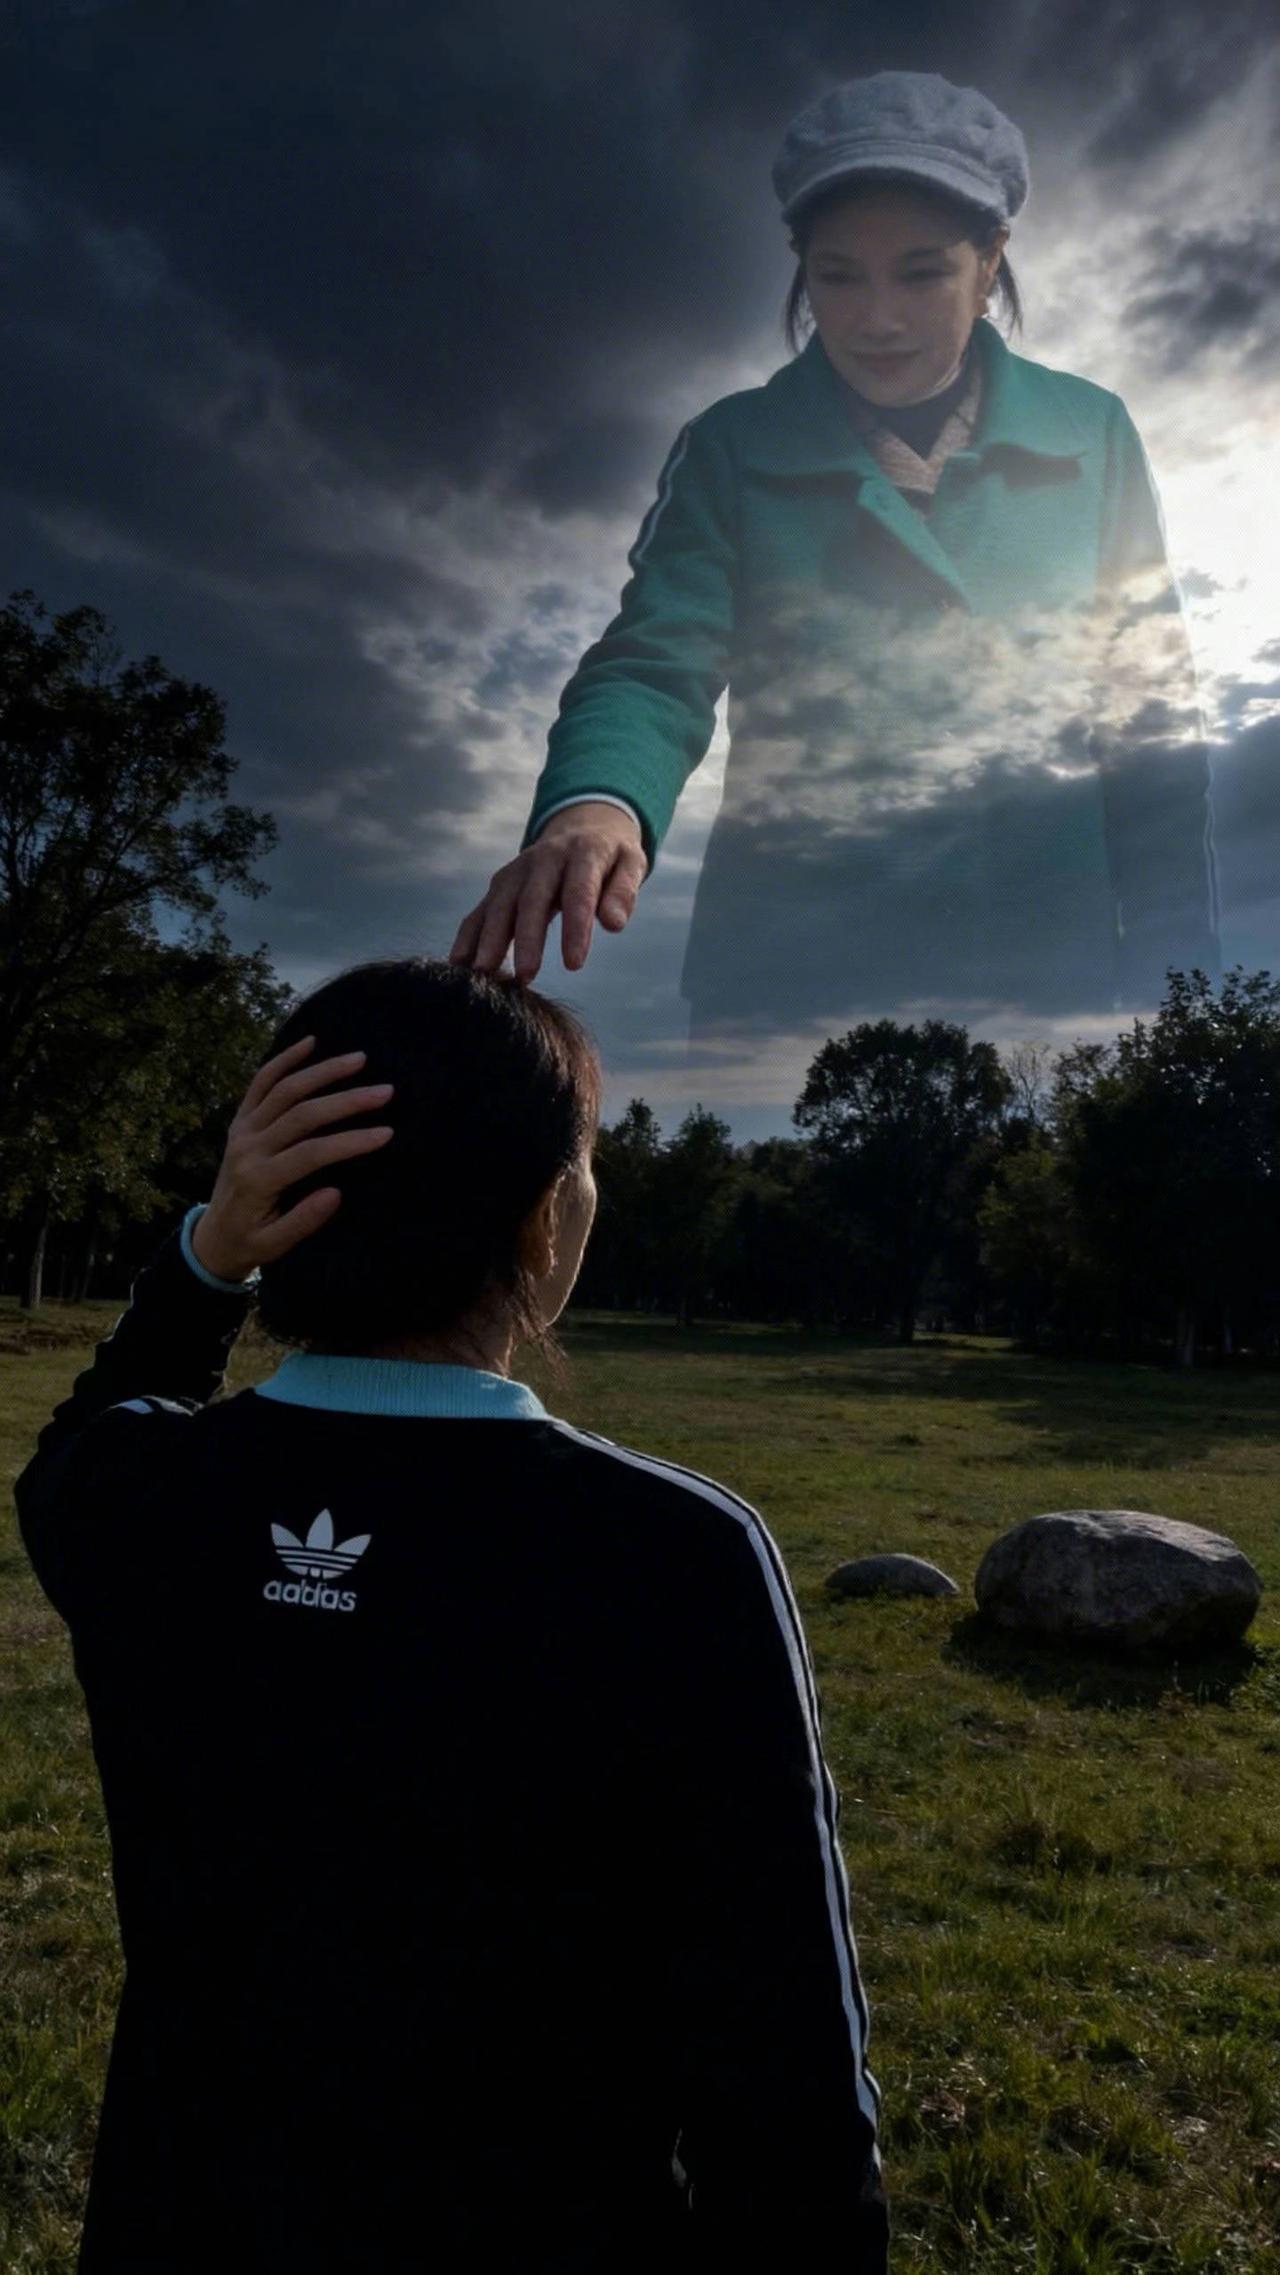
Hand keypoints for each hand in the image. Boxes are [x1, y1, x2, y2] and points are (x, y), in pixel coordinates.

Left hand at [190, 1038, 394, 1282]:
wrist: (212, 1235)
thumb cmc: (251, 1241)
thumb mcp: (275, 1246)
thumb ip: (303, 1221)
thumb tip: (335, 1192)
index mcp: (259, 1180)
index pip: (311, 1154)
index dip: (350, 1142)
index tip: (386, 1133)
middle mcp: (249, 1148)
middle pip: (301, 1114)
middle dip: (346, 1100)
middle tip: (385, 1091)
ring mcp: (242, 1129)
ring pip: (283, 1090)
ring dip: (322, 1071)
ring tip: (360, 1059)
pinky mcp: (240, 1119)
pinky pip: (260, 1082)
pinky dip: (284, 1059)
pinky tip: (310, 1042)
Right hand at [448, 803, 647, 983]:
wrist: (582, 828)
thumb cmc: (611, 857)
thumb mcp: (631, 864)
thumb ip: (623, 892)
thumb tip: (613, 923)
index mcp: (581, 853)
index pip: (577, 893)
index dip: (575, 929)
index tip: (574, 964)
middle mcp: (543, 859)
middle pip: (532, 900)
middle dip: (527, 939)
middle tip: (525, 976)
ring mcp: (516, 872)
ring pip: (499, 905)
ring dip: (489, 940)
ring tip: (484, 974)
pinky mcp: (499, 885)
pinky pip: (480, 911)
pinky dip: (467, 937)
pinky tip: (458, 965)